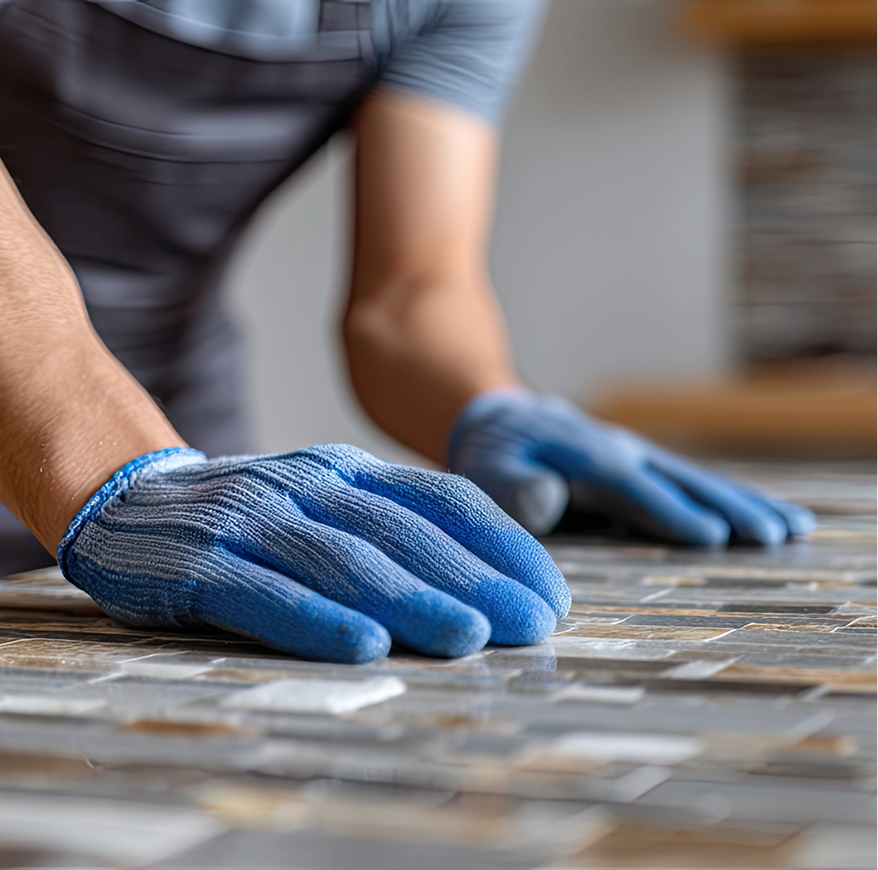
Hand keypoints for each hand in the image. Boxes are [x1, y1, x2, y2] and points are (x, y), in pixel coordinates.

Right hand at [58, 445, 570, 662]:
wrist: (133, 498)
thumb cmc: (252, 514)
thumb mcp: (326, 504)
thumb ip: (389, 529)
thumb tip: (481, 584)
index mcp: (350, 471)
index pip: (443, 500)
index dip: (502, 545)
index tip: (550, 592)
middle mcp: (311, 485)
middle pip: (406, 532)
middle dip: (477, 579)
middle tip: (533, 624)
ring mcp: (256, 519)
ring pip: (346, 561)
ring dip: (412, 600)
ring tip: (470, 638)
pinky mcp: (203, 560)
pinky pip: (267, 593)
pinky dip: (318, 619)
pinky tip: (363, 646)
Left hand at [448, 389, 815, 544]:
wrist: (505, 420)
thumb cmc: (495, 458)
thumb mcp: (489, 473)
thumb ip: (515, 489)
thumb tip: (550, 498)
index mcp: (588, 460)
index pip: (635, 489)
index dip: (671, 512)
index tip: (714, 537)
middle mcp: (623, 452)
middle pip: (684, 480)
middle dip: (731, 507)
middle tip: (778, 534)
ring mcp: (637, 454)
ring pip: (699, 478)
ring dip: (745, 502)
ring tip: (795, 526)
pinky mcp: (643, 463)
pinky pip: (692, 481)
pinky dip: (730, 497)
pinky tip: (764, 515)